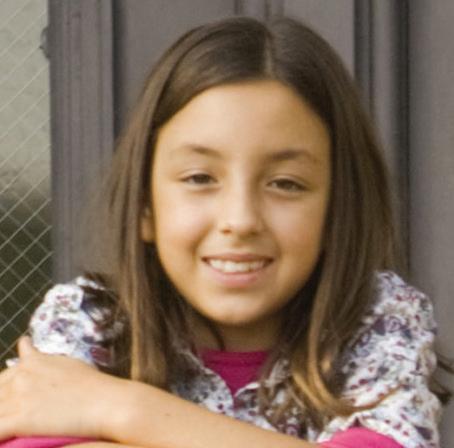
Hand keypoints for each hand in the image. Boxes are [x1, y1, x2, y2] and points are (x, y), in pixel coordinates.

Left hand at [0, 337, 121, 439]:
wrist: (105, 401)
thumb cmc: (92, 383)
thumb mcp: (65, 362)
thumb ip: (41, 358)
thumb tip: (24, 344)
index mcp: (32, 362)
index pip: (4, 375)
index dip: (6, 387)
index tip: (13, 395)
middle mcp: (21, 376)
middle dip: (2, 402)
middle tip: (18, 410)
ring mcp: (18, 398)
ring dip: (2, 416)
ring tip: (13, 423)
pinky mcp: (20, 420)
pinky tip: (4, 440)